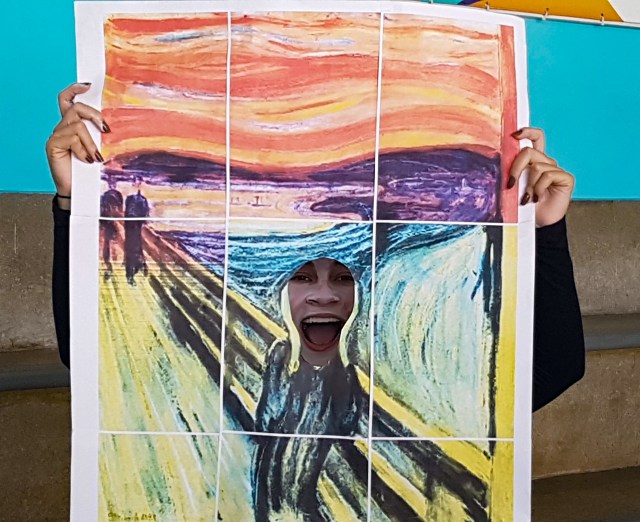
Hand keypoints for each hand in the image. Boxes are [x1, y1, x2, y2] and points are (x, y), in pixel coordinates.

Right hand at [45, 83, 108, 206]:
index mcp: (73, 126)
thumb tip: (113, 124)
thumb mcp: (99, 148)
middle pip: (76, 108)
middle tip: (107, 129)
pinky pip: (72, 138)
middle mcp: (62, 128)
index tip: (88, 85)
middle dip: (94, 115)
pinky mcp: (53, 145)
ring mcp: (57, 136)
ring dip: (91, 141)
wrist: (79, 190)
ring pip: (77, 125)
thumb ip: (100, 134)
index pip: (68, 100)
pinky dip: (83, 149)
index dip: (74, 89)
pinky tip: (87, 160)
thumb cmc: (91, 170)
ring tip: (96, 156)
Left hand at [508, 127, 574, 227]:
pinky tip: (537, 199)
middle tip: (510, 185)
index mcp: (535, 162)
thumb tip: (500, 162)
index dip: (528, 132)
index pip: (536, 138)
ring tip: (527, 198)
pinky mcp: (565, 178)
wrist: (539, 223)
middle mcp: (547, 163)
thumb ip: (513, 173)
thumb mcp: (516, 187)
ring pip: (537, 166)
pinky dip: (538, 188)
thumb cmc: (526, 207)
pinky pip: (547, 175)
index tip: (515, 134)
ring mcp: (556, 170)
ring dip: (528, 185)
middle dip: (516, 168)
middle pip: (529, 152)